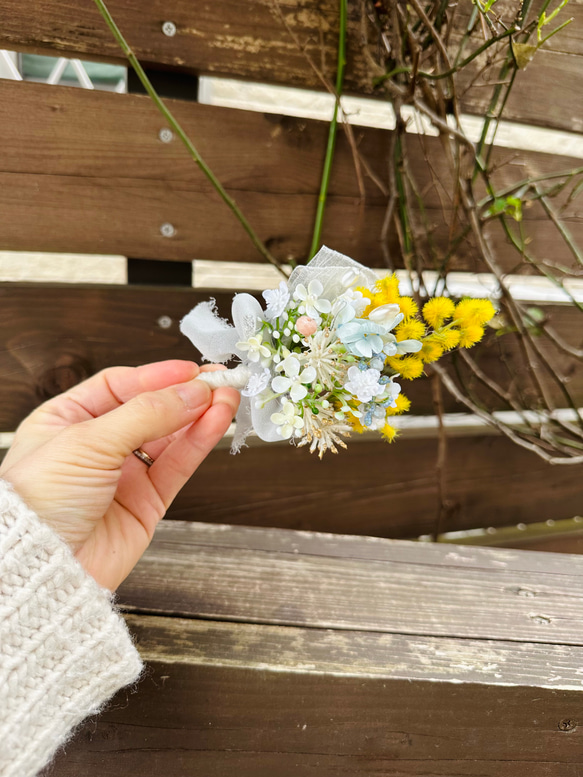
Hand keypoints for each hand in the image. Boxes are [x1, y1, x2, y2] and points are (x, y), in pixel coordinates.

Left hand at [0, 360, 238, 590]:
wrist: (43, 568)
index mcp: (67, 419)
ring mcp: (124, 475)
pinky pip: (179, 465)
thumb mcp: (88, 441)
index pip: (120, 385)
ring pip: (171, 436)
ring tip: (228, 397)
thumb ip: (146, 413)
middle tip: (219, 380)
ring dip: (201, 415)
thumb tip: (191, 390)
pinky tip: (217, 421)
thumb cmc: (38, 502)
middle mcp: (97, 445)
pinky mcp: (147, 503)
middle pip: (151, 408)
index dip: (157, 375)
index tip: (191, 369)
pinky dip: (200, 442)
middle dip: (186, 393)